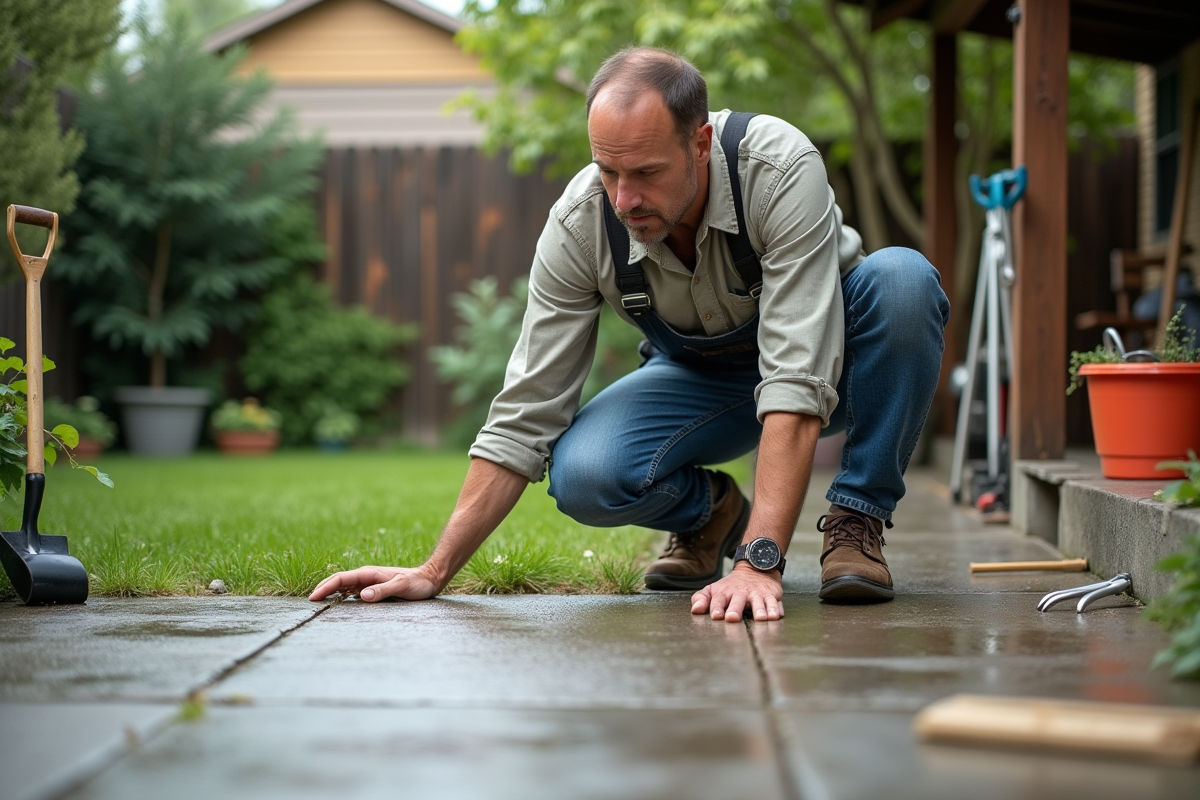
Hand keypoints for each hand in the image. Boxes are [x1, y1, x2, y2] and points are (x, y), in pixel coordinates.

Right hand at [309, 565, 439, 602]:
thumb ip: (383, 590)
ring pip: (344, 585)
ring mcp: (369, 582)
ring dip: (330, 592)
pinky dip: (342, 595)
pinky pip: (353, 591)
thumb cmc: (417, 583)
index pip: (340, 578)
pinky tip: (338, 603)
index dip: (325, 587)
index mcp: (369, 574)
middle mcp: (366, 576)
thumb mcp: (402, 586)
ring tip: (318, 602)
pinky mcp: (374, 588)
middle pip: (338, 580)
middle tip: (310, 601)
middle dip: (323, 588)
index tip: (313, 598)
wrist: (429, 579)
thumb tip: (362, 595)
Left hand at [691, 563, 783, 621]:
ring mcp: (757, 593)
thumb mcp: (714, 589)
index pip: (718, 600)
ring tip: (760, 618)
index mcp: (725, 592)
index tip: (716, 616)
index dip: (716, 607)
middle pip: (738, 601)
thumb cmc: (731, 586)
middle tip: (732, 618)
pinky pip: (775, 602)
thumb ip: (701, 599)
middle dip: (735, 609)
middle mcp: (741, 592)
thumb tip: (695, 610)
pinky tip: (775, 615)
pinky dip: (776, 609)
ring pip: (759, 602)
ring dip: (759, 610)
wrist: (755, 568)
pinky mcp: (772, 594)